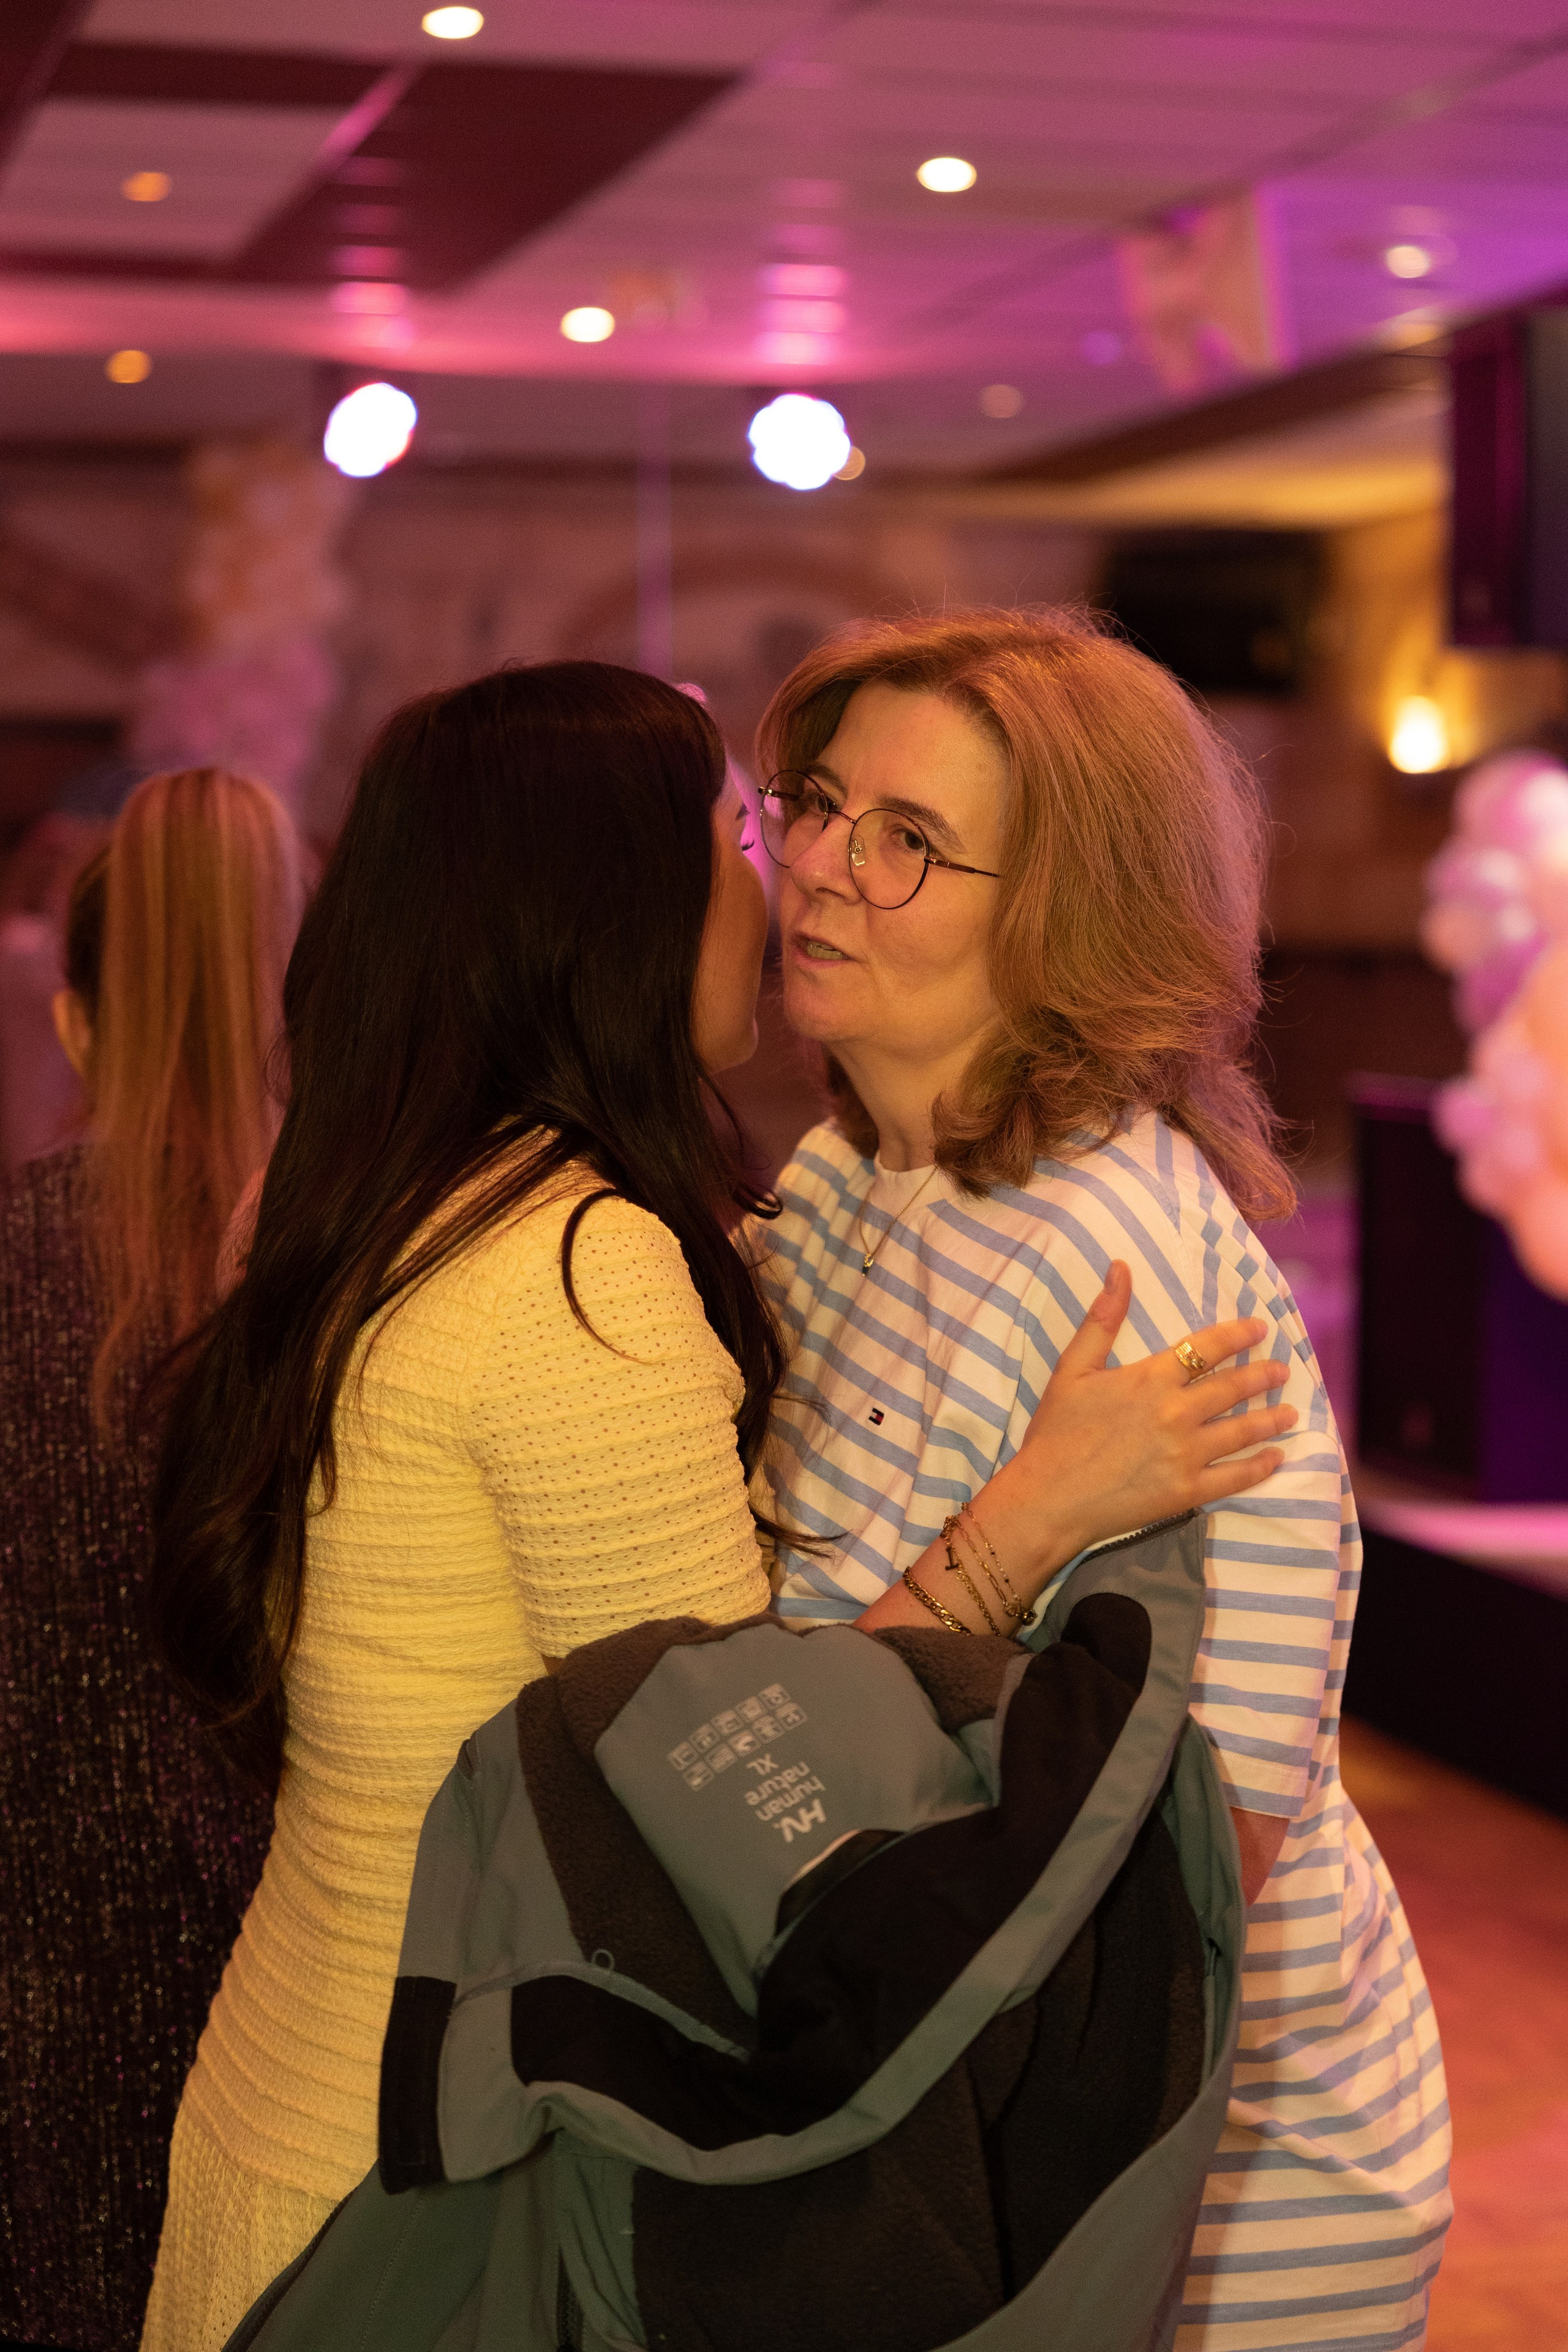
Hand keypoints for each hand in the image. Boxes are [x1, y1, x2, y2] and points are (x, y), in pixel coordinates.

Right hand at [855, 1261, 1296, 1643]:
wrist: (1049, 1498)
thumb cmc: (1056, 1433)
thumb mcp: (1073, 1368)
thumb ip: (1102, 1319)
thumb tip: (1120, 1268)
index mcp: (1151, 1379)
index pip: (1206, 1348)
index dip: (1238, 1335)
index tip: (1260, 1329)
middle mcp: (1177, 1413)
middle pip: (1233, 1388)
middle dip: (1262, 1376)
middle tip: (1282, 1369)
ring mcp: (1187, 1454)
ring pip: (1243, 1431)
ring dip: (1271, 1418)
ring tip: (1289, 1411)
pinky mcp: (1188, 1491)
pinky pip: (1236, 1477)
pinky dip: (1260, 1466)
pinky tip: (1275, 1458)